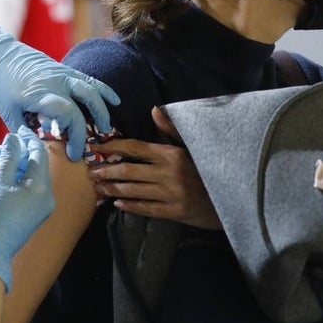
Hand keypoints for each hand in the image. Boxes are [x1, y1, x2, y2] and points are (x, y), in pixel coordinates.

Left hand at [0, 21, 119, 161]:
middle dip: (89, 127)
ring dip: (102, 109)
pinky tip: (115, 101)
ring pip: (91, 89)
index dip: (74, 136)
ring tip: (105, 128)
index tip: (72, 154)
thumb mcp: (7, 112)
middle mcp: (55, 82)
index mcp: (40, 94)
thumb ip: (24, 133)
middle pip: (84, 103)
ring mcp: (62, 73)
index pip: (67, 114)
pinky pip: (89, 79)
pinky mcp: (64, 69)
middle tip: (87, 147)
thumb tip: (38, 151)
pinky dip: (103, 90)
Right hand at [0, 127, 54, 290]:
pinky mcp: (26, 215)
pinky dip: (3, 184)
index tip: (15, 129)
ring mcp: (36, 208)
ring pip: (22, 179)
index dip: (26, 139)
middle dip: (12, 156)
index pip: (38, 155)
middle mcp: (44, 198)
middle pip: (30, 167)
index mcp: (41, 188)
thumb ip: (8, 157)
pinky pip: (18, 192)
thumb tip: (14, 138)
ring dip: (4, 169)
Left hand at [87, 106, 221, 229]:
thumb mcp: (192, 147)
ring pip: (133, 190)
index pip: (135, 147)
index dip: (113, 146)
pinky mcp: (174, 212)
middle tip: (91, 173)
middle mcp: (168, 172)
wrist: (232, 198)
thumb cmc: (208, 170)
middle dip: (106, 171)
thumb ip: (171, 130)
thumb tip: (154, 110)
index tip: (97, 148)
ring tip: (99, 188)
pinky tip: (118, 203)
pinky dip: (129, 206)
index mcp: (171, 153)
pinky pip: (146, 209)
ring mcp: (170, 193)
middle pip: (128, 170)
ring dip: (112, 189)